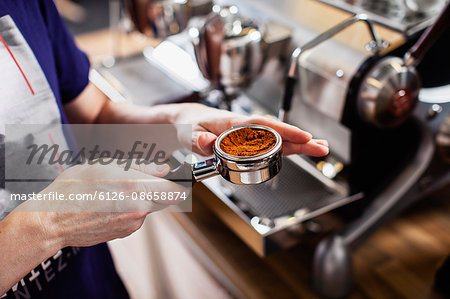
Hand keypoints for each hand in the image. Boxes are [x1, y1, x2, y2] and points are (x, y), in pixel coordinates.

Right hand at [14, 161, 184, 247]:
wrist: (53, 219)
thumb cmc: (75, 187)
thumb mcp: (107, 164)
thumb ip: (141, 167)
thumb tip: (164, 168)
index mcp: (137, 188)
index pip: (178, 190)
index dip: (182, 182)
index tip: (179, 176)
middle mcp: (139, 209)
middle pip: (166, 198)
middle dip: (161, 187)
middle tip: (143, 178)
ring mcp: (132, 224)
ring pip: (150, 207)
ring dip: (143, 197)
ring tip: (117, 190)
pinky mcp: (124, 233)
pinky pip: (137, 217)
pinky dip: (131, 208)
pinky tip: (111, 202)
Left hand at [173, 103, 328, 156]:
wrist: (189, 122)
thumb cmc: (191, 125)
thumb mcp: (189, 133)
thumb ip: (198, 139)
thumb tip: (208, 143)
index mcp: (232, 122)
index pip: (262, 125)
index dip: (283, 131)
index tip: (302, 136)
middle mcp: (245, 126)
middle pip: (277, 132)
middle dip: (300, 139)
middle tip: (321, 146)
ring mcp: (249, 133)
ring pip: (277, 137)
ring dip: (299, 143)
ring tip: (319, 149)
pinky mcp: (249, 140)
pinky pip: (271, 143)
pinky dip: (287, 147)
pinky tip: (301, 151)